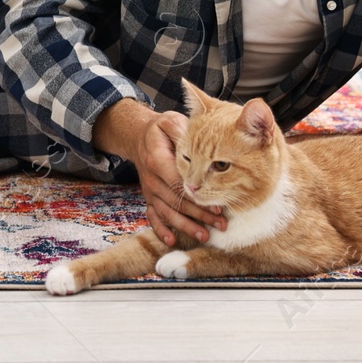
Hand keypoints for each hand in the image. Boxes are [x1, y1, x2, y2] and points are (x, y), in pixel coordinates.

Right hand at [136, 110, 224, 246]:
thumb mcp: (171, 121)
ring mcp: (150, 189)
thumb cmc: (161, 130)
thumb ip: (183, 130)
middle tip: (220, 223)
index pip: (179, 181)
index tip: (217, 203)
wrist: (141, 137)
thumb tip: (198, 139)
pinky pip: (152, 216)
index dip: (197, 194)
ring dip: (186, 226)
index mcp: (157, 159)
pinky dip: (160, 229)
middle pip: (176, 200)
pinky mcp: (149, 197)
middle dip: (199, 214)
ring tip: (204, 235)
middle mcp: (151, 177)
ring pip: (167, 212)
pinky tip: (172, 241)